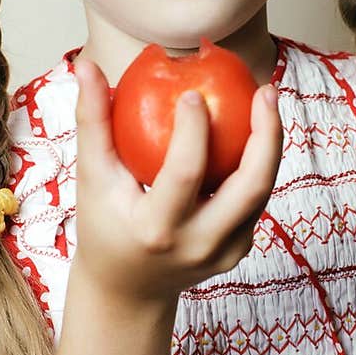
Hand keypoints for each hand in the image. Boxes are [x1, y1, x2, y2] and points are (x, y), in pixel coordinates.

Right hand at [71, 57, 282, 307]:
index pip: (184, 174)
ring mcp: (225, 252)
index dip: (193, 131)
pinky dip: (259, 163)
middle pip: (249, 188)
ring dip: (270, 144)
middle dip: (266, 136)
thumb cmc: (104, 224)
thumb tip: (85, 65)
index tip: (195, 92)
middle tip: (264, 91)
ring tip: (266, 100)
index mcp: (156, 229)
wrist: (126, 289)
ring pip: (262, 192)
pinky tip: (257, 127)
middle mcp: (198, 245)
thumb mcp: (92, 177)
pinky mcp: (239, 251)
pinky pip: (255, 200)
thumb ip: (92, 121)